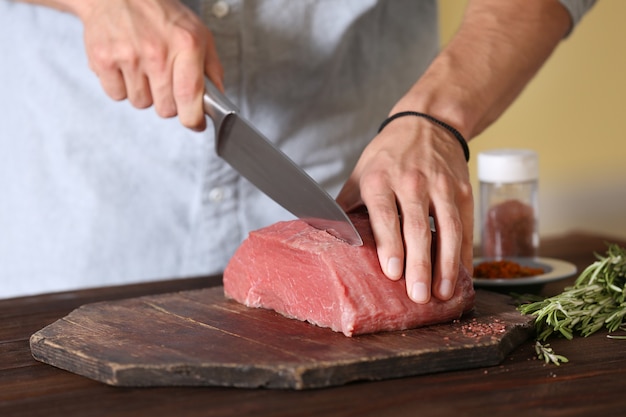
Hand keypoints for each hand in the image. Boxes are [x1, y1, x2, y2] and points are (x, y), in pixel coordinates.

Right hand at [76, 0, 222, 129]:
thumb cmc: (162, 15)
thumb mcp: (199, 34)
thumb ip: (212, 70)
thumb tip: (216, 103)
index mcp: (186, 45)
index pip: (190, 98)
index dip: (193, 119)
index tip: (195, 123)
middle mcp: (157, 51)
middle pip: (166, 109)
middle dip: (168, 102)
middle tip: (165, 80)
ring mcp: (128, 56)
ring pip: (141, 104)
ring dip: (144, 93)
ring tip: (144, 67)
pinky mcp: (102, 60)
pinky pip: (116, 95)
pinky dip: (121, 86)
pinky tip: (126, 65)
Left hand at [336, 116, 472, 303]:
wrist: (429, 123)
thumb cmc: (388, 156)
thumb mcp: (361, 173)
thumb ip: (346, 207)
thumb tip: (323, 238)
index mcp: (380, 179)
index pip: (385, 215)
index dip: (390, 244)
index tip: (392, 273)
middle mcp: (412, 182)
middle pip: (417, 228)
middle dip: (419, 264)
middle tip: (418, 296)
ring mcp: (441, 187)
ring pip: (448, 229)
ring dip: (446, 265)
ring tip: (444, 294)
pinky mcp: (462, 192)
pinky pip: (465, 226)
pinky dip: (464, 253)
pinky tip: (462, 276)